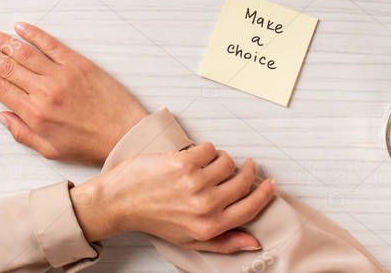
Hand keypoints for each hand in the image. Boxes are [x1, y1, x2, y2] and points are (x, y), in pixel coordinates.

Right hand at [0, 23, 147, 163]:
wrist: (123, 133)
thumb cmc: (89, 143)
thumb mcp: (49, 149)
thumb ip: (21, 132)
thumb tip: (1, 115)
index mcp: (35, 114)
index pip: (0, 88)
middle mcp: (44, 91)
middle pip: (7, 67)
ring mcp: (61, 75)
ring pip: (24, 52)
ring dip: (2, 41)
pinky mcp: (78, 63)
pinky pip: (51, 44)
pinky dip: (34, 33)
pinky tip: (20, 27)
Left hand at [69, 143, 275, 252]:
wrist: (121, 201)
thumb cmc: (155, 220)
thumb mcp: (191, 240)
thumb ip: (225, 242)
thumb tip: (255, 243)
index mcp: (210, 227)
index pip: (250, 208)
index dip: (264, 193)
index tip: (270, 183)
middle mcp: (205, 206)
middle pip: (242, 181)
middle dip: (246, 171)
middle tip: (243, 166)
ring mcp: (194, 182)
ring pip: (226, 161)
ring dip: (221, 159)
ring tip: (208, 164)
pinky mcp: (182, 162)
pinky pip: (208, 148)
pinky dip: (204, 150)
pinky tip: (193, 157)